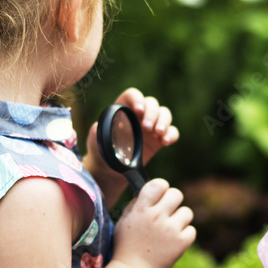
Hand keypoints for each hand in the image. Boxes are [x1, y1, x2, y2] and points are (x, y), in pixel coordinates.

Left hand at [84, 88, 179, 202]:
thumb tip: (98, 126)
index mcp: (123, 110)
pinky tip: (165, 142)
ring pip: (165, 114)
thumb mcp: (95, 142)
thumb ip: (97, 132)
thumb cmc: (101, 152)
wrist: (110, 172)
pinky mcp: (159, 140)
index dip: (137, 99)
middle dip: (152, 113)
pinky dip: (171, 134)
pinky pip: (172, 131)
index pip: (132, 95)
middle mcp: (138, 115)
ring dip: (164, 121)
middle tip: (146, 127)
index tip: (138, 110)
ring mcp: (151, 126)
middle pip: (152, 103)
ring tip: (158, 134)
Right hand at [113, 178, 194, 267]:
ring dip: (180, 219)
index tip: (159, 196)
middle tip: (166, 212)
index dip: (162, 188)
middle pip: (177, 194)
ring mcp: (170, 229)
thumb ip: (138, 204)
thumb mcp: (125, 220)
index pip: (159, 184)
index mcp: (141, 209)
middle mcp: (156, 216)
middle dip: (173, 202)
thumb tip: (153, 191)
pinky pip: (191, 230)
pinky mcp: (182, 242)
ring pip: (187, 212)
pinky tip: (173, 241)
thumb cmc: (127, 245)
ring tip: (169, 230)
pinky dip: (184, 235)